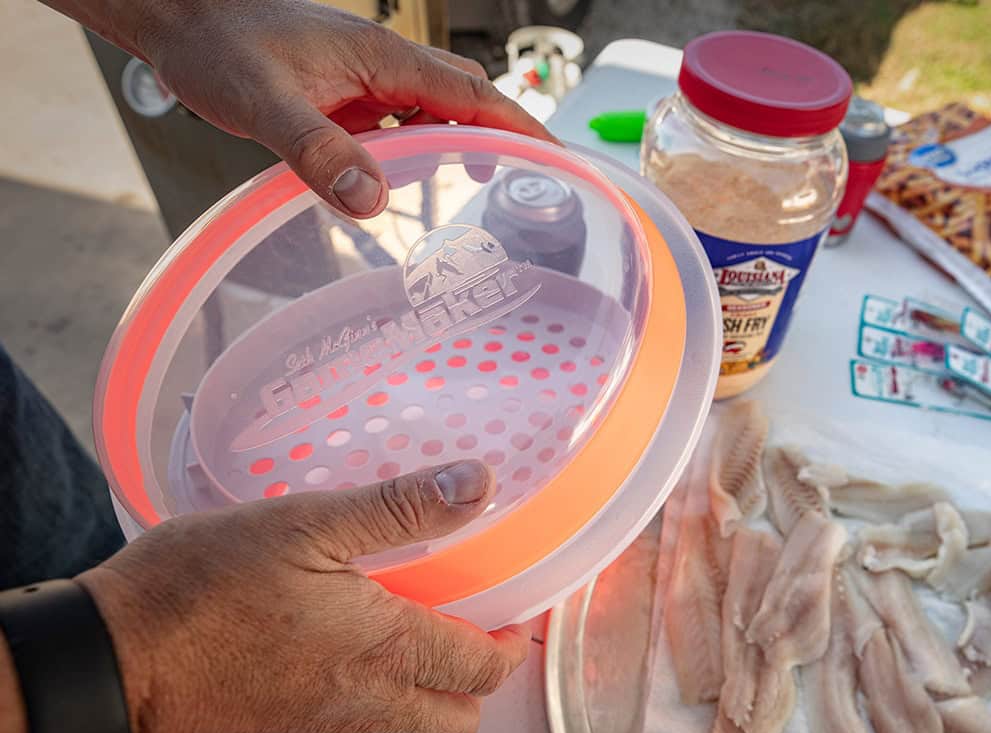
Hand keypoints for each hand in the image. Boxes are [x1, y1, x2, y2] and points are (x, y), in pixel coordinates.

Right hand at [73, 460, 529, 732]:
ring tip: (410, 642)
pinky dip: (374, 708)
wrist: (106, 669)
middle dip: (478, 684)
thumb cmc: (196, 595)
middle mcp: (364, 706)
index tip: (512, 611)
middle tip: (468, 633)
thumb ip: (400, 508)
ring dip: (428, 699)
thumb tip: (474, 483)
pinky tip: (345, 661)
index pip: (481, 669)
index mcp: (384, 652)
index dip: (509, 640)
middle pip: (458, 722)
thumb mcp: (305, 523)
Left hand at [132, 0, 554, 217]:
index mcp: (382, 58)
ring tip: (478, 189)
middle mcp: (383, 64)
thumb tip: (374, 201)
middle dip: (503, 135)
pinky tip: (407, 177)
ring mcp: (366, 77)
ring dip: (459, 144)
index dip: (520, 127)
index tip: (559, 160)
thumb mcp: (264, 102)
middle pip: (466, 97)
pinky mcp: (346, 93)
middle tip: (529, 183)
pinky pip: (400, 119)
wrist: (178, 20)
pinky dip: (418, 147)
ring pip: (435, 108)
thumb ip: (318, 151)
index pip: (473, 94)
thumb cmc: (217, 45)